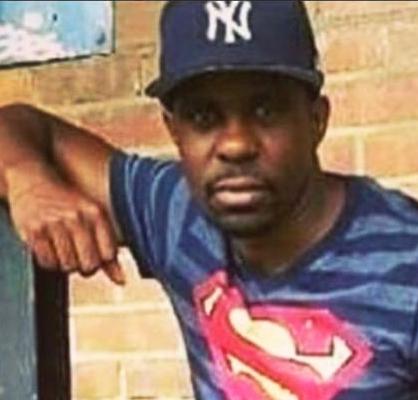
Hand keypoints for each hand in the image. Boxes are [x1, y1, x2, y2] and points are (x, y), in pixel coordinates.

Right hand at [6, 162, 124, 284]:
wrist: (32, 180)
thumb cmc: (67, 204)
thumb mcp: (91, 219)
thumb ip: (107, 251)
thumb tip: (121, 281)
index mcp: (95, 213)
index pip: (108, 254)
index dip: (102, 262)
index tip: (94, 256)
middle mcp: (76, 217)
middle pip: (89, 264)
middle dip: (84, 267)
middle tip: (77, 256)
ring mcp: (54, 223)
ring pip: (67, 266)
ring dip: (65, 264)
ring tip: (61, 248)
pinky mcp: (34, 230)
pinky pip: (47, 262)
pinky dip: (49, 262)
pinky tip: (49, 248)